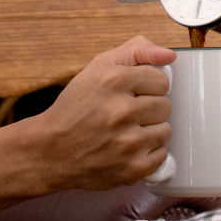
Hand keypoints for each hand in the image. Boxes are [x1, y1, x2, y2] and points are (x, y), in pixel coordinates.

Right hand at [30, 36, 176, 189]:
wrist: (50, 151)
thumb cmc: (75, 109)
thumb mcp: (98, 67)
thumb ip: (136, 52)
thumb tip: (169, 55)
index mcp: (113, 81)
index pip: (162, 80)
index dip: (148, 87)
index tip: (133, 93)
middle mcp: (121, 111)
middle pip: (165, 105)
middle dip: (148, 108)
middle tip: (127, 114)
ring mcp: (127, 143)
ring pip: (165, 130)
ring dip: (150, 131)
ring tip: (127, 131)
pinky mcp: (131, 169)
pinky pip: (162, 156)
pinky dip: (148, 153)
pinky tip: (129, 149)